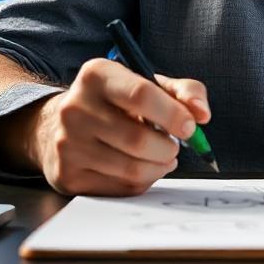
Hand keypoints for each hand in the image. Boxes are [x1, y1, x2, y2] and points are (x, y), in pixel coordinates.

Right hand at [26, 58, 210, 195]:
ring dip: (159, 167)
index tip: (190, 126)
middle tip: (173, 146)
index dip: (173, 114)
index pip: (140, 94)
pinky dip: (142, 182)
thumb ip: (184, 92)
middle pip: (138, 139)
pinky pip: (120, 188)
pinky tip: (139, 168)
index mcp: (96, 76)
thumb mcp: (148, 84)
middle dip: (168, 147)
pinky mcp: (68, 175)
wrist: (61, 127)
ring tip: (161, 157)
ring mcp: (68, 144)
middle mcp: (75, 108)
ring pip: (131, 169)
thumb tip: (202, 114)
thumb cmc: (116, 103)